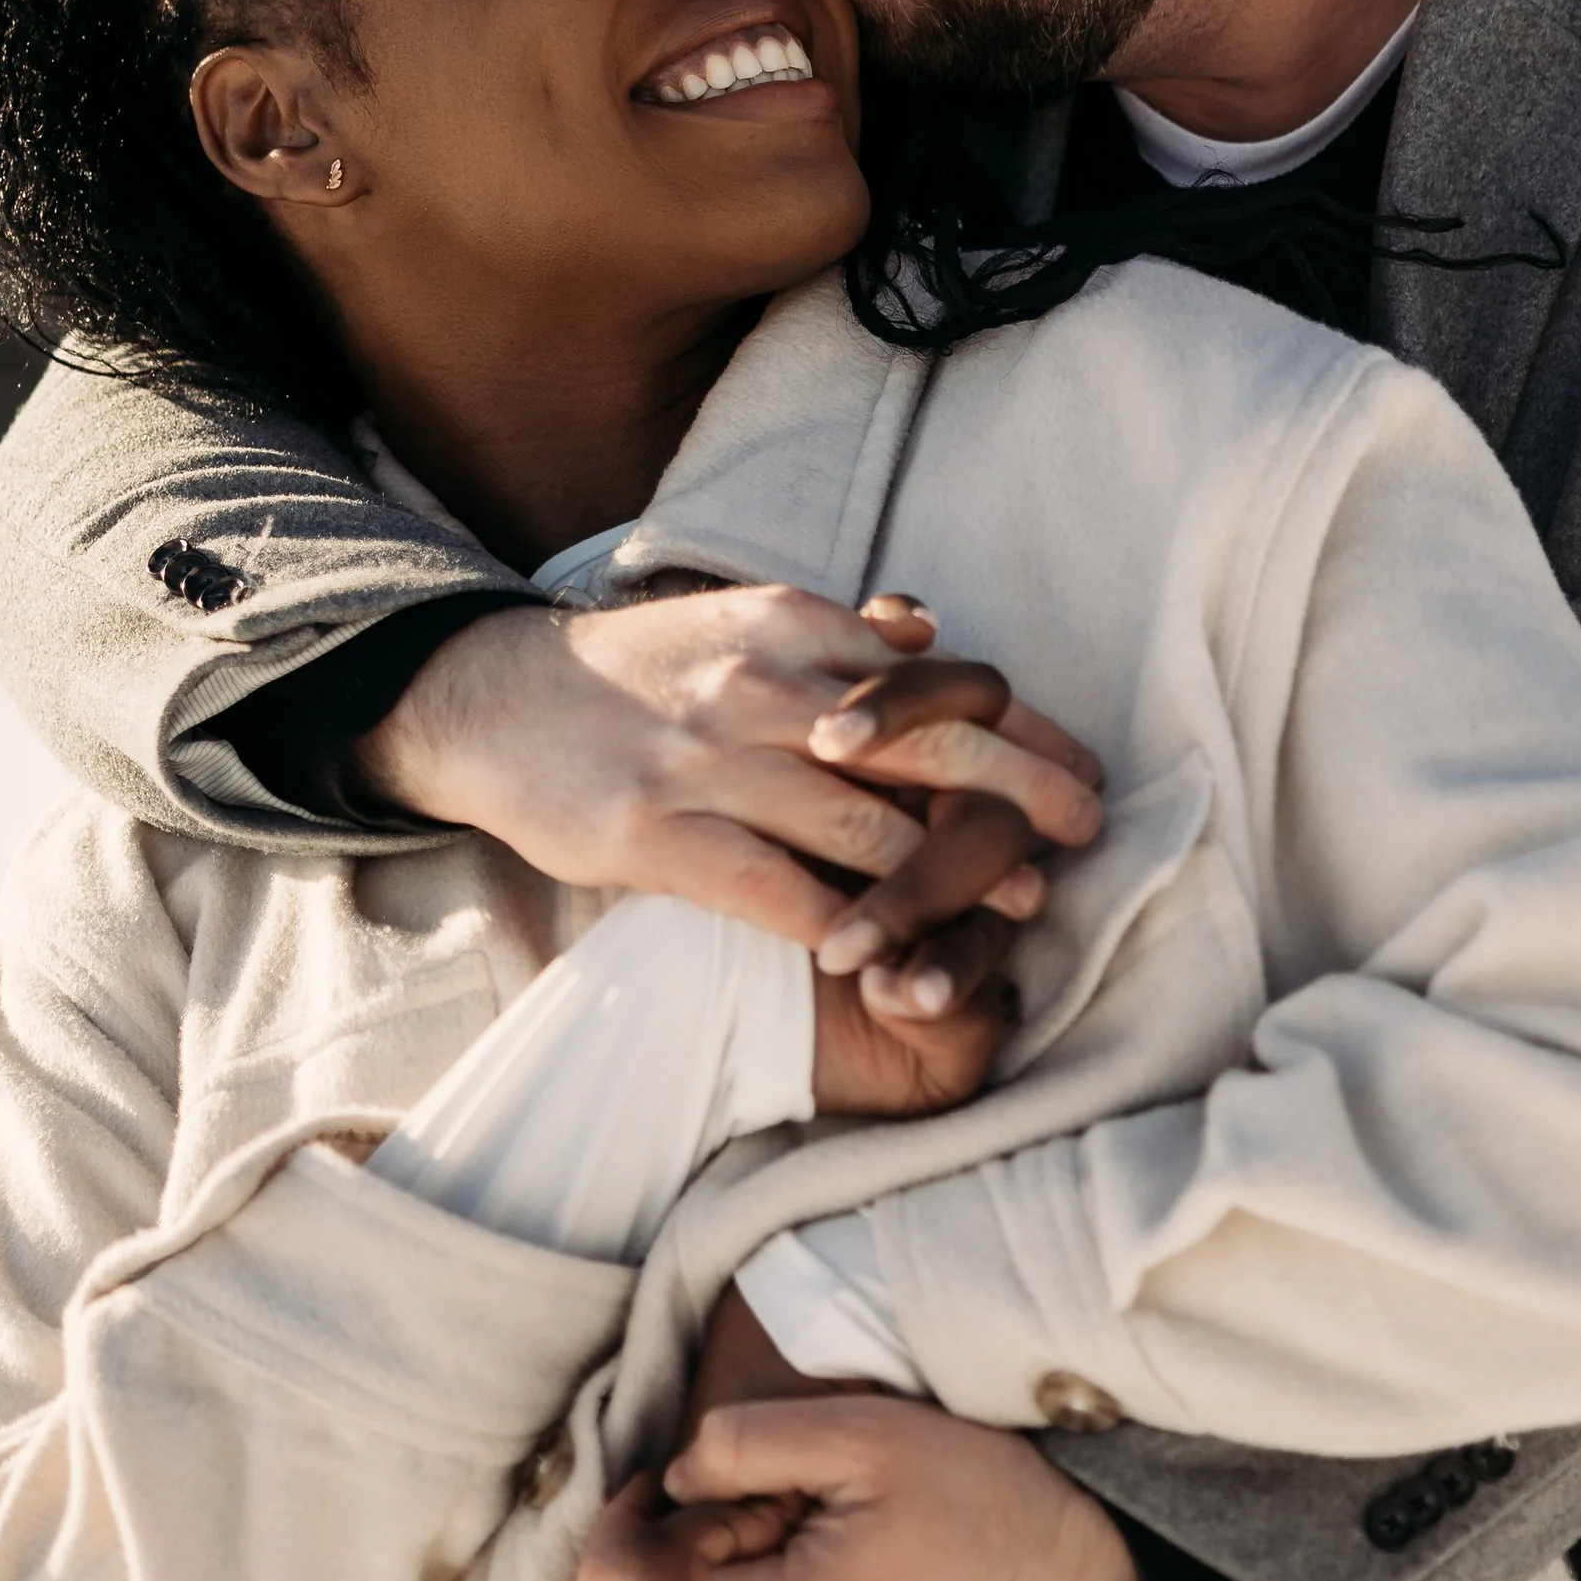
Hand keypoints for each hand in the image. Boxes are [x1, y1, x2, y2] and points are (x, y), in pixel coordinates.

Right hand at [355, 583, 1101, 952]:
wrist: (494, 699)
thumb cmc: (637, 671)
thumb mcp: (737, 623)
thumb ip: (836, 632)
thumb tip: (930, 626)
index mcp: (792, 628)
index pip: (934, 676)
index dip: (1019, 725)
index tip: (1081, 763)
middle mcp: (763, 688)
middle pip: (923, 742)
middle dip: (1019, 789)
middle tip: (1086, 826)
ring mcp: (710, 765)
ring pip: (862, 824)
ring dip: (954, 873)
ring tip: (1024, 906)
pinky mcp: (658, 838)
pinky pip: (773, 892)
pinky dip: (842, 926)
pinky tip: (891, 958)